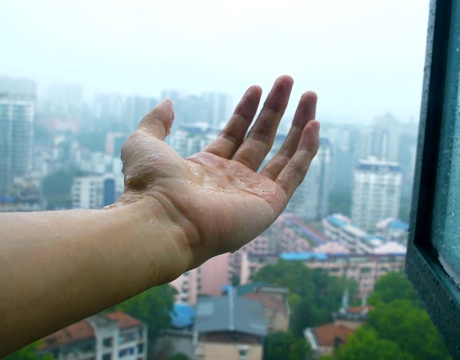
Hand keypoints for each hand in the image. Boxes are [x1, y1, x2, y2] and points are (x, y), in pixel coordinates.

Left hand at [116, 76, 319, 266]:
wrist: (162, 220)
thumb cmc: (149, 186)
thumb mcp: (144, 143)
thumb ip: (156, 122)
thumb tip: (168, 102)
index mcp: (208, 167)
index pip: (235, 133)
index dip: (247, 109)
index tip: (257, 87)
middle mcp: (232, 180)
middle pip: (262, 138)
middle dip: (276, 109)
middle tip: (287, 81)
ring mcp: (252, 193)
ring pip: (285, 154)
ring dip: (299, 125)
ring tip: (310, 95)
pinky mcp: (269, 205)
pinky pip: (294, 174)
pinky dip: (307, 151)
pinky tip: (314, 125)